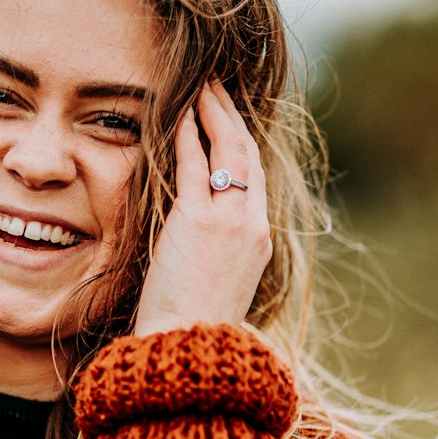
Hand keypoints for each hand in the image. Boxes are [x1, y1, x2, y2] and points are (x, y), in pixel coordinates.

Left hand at [133, 79, 271, 336]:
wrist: (190, 352)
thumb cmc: (193, 329)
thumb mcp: (216, 287)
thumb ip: (214, 255)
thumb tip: (197, 243)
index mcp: (258, 242)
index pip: (254, 179)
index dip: (242, 144)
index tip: (229, 120)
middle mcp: (252, 226)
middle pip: (248, 156)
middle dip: (232, 116)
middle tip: (217, 87)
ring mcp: (230, 221)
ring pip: (229, 152)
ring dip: (213, 114)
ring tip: (202, 87)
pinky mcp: (199, 222)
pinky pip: (195, 165)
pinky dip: (188, 136)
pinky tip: (178, 114)